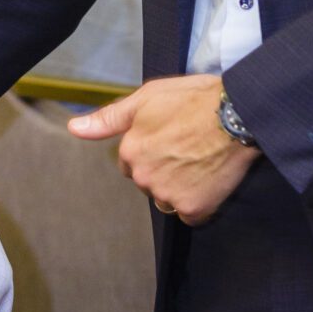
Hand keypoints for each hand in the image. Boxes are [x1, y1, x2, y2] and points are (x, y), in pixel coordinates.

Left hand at [68, 74, 258, 223]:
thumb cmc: (194, 100)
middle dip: (163, 169)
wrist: (237, 114)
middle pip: (147, 182)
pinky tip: (210, 180)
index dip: (149, 149)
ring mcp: (168, 195)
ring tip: (202, 162)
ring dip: (180, 188)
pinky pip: (191, 214)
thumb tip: (74, 128)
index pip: (129, 163)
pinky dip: (200, 202)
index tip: (170, 138)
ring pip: (167, 199)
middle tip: (189, 148)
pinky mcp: (194, 208)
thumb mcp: (147, 97)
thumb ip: (109, 118)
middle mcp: (143, 177)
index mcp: (130, 151)